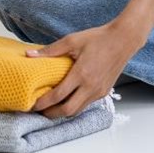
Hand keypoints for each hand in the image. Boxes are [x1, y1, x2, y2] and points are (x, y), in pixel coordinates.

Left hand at [26, 18, 146, 118]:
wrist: (124, 39)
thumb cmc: (99, 38)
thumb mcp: (73, 40)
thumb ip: (51, 50)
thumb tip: (29, 55)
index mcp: (81, 74)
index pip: (57, 96)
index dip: (42, 103)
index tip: (32, 105)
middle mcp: (91, 86)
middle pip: (67, 111)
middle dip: (51, 114)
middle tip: (39, 111)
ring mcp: (99, 91)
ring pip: (78, 110)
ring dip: (63, 111)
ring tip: (51, 107)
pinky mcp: (105, 91)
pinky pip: (87, 104)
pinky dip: (75, 105)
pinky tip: (68, 98)